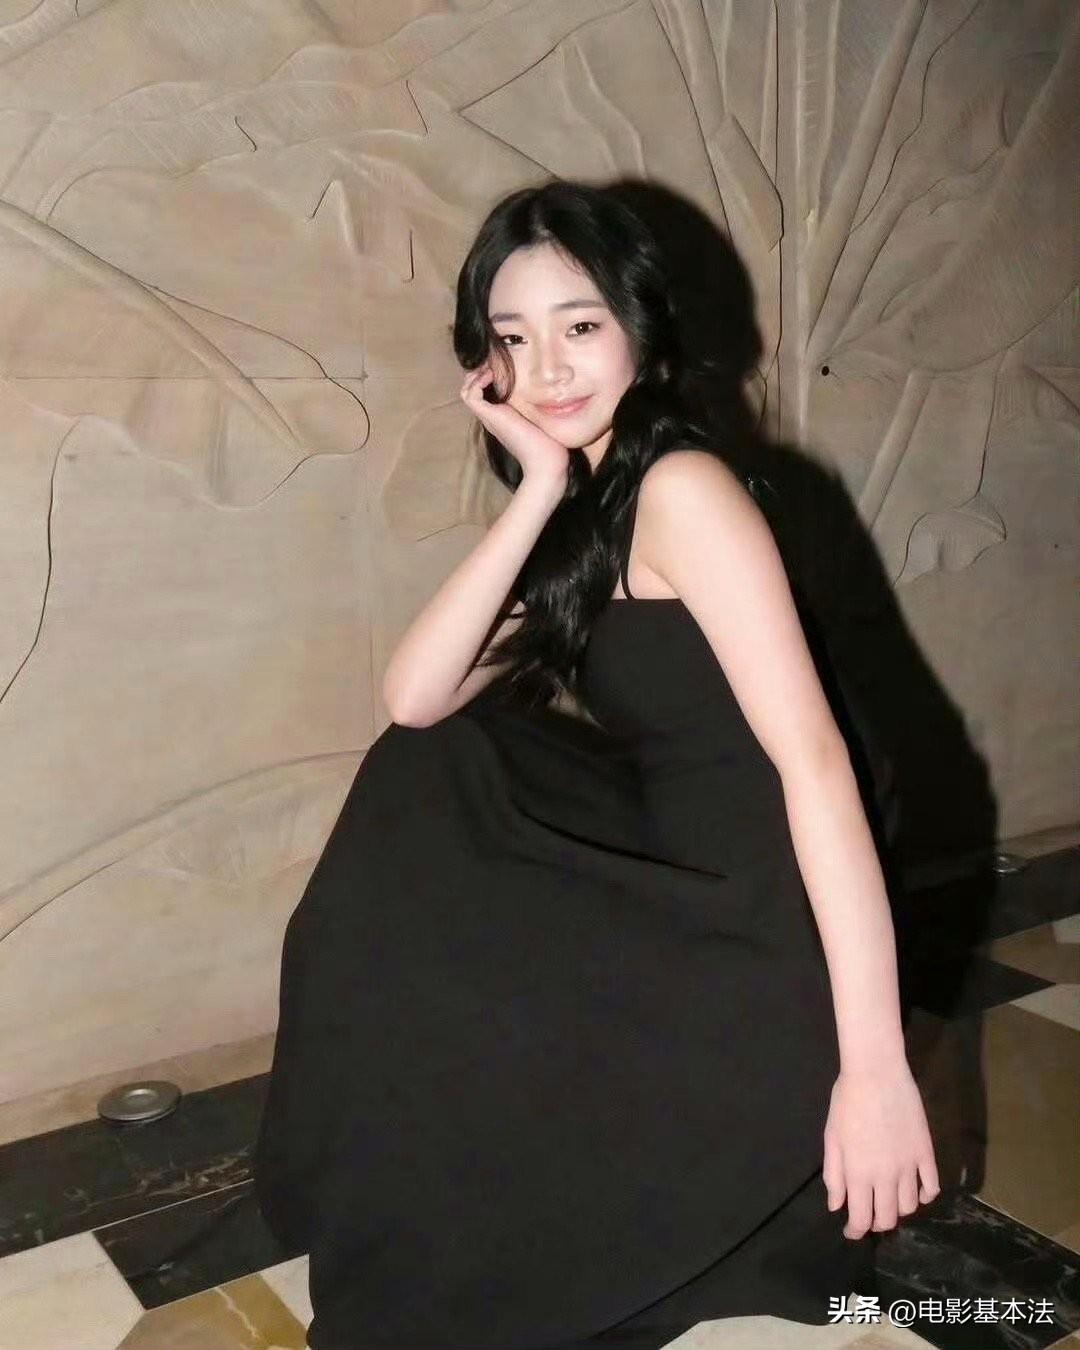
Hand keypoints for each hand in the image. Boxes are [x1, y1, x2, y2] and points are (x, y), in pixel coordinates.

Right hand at [460, 361, 569, 486]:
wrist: (546, 463)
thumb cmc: (550, 445)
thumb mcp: (545, 417)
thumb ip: (543, 404)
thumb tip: (557, 390)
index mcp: (502, 416)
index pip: (484, 391)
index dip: (487, 374)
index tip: (501, 364)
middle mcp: (492, 416)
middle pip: (471, 389)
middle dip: (479, 372)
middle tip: (493, 362)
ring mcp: (490, 417)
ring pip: (466, 390)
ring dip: (475, 375)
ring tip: (490, 367)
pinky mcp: (491, 417)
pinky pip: (471, 395)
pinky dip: (477, 381)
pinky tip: (492, 375)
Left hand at [822, 1062, 939, 1237]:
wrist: (876, 1073)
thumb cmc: (847, 1101)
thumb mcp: (832, 1138)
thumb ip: (834, 1175)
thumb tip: (836, 1206)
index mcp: (858, 1173)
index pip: (860, 1218)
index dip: (855, 1230)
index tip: (851, 1231)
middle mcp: (886, 1176)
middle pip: (887, 1218)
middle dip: (876, 1223)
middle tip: (869, 1216)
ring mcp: (909, 1166)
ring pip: (910, 1206)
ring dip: (899, 1210)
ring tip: (890, 1201)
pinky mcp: (926, 1153)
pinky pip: (931, 1186)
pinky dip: (924, 1196)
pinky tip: (916, 1192)